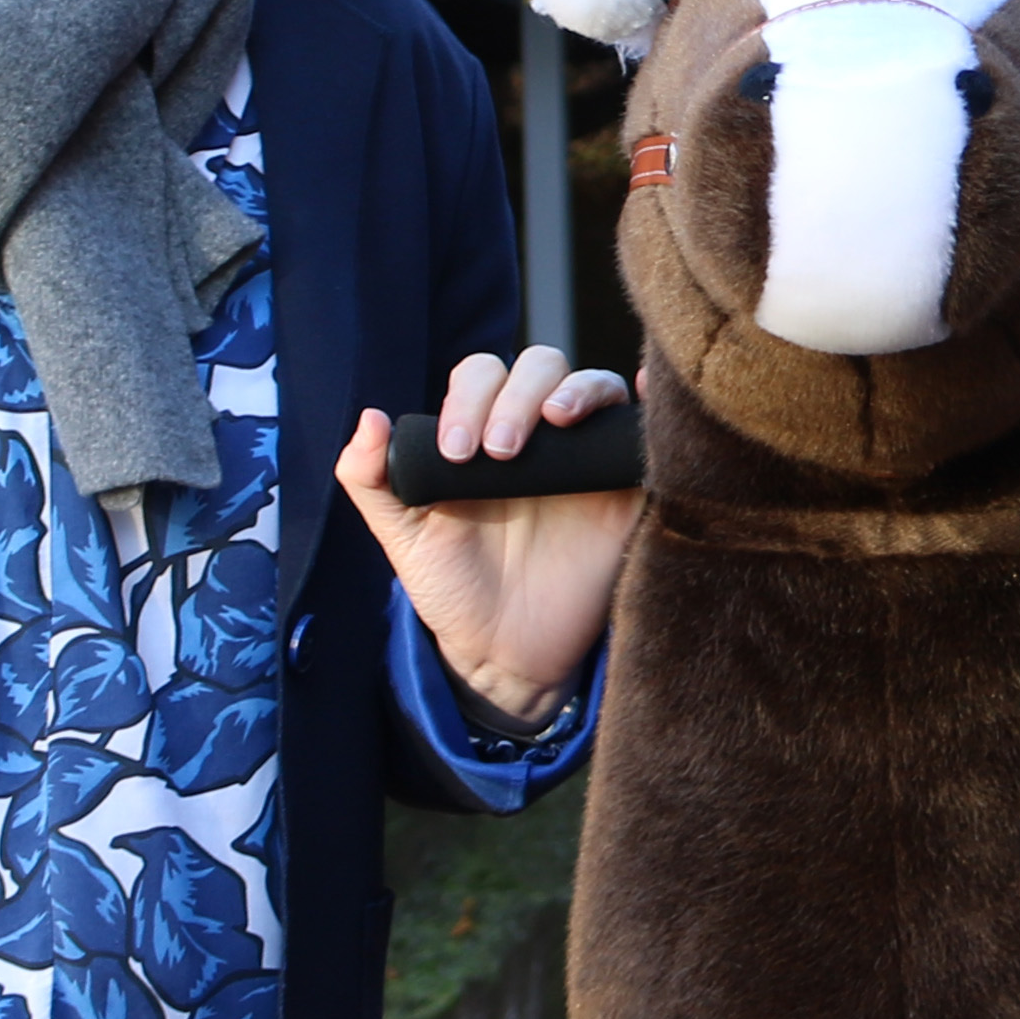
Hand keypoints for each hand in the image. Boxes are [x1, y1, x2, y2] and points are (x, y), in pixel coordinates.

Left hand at [338, 346, 638, 725]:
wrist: (506, 651)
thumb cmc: (454, 589)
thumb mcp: (404, 537)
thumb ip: (375, 481)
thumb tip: (370, 420)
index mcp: (484, 432)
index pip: (482, 376)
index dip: (468, 397)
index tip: (456, 453)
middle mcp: (539, 434)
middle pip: (541, 367)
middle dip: (516, 396)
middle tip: (497, 453)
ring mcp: (587, 456)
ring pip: (596, 385)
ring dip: (577, 390)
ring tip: (555, 422)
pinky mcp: (628, 486)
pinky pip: (645, 432)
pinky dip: (649, 397)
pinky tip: (643, 389)